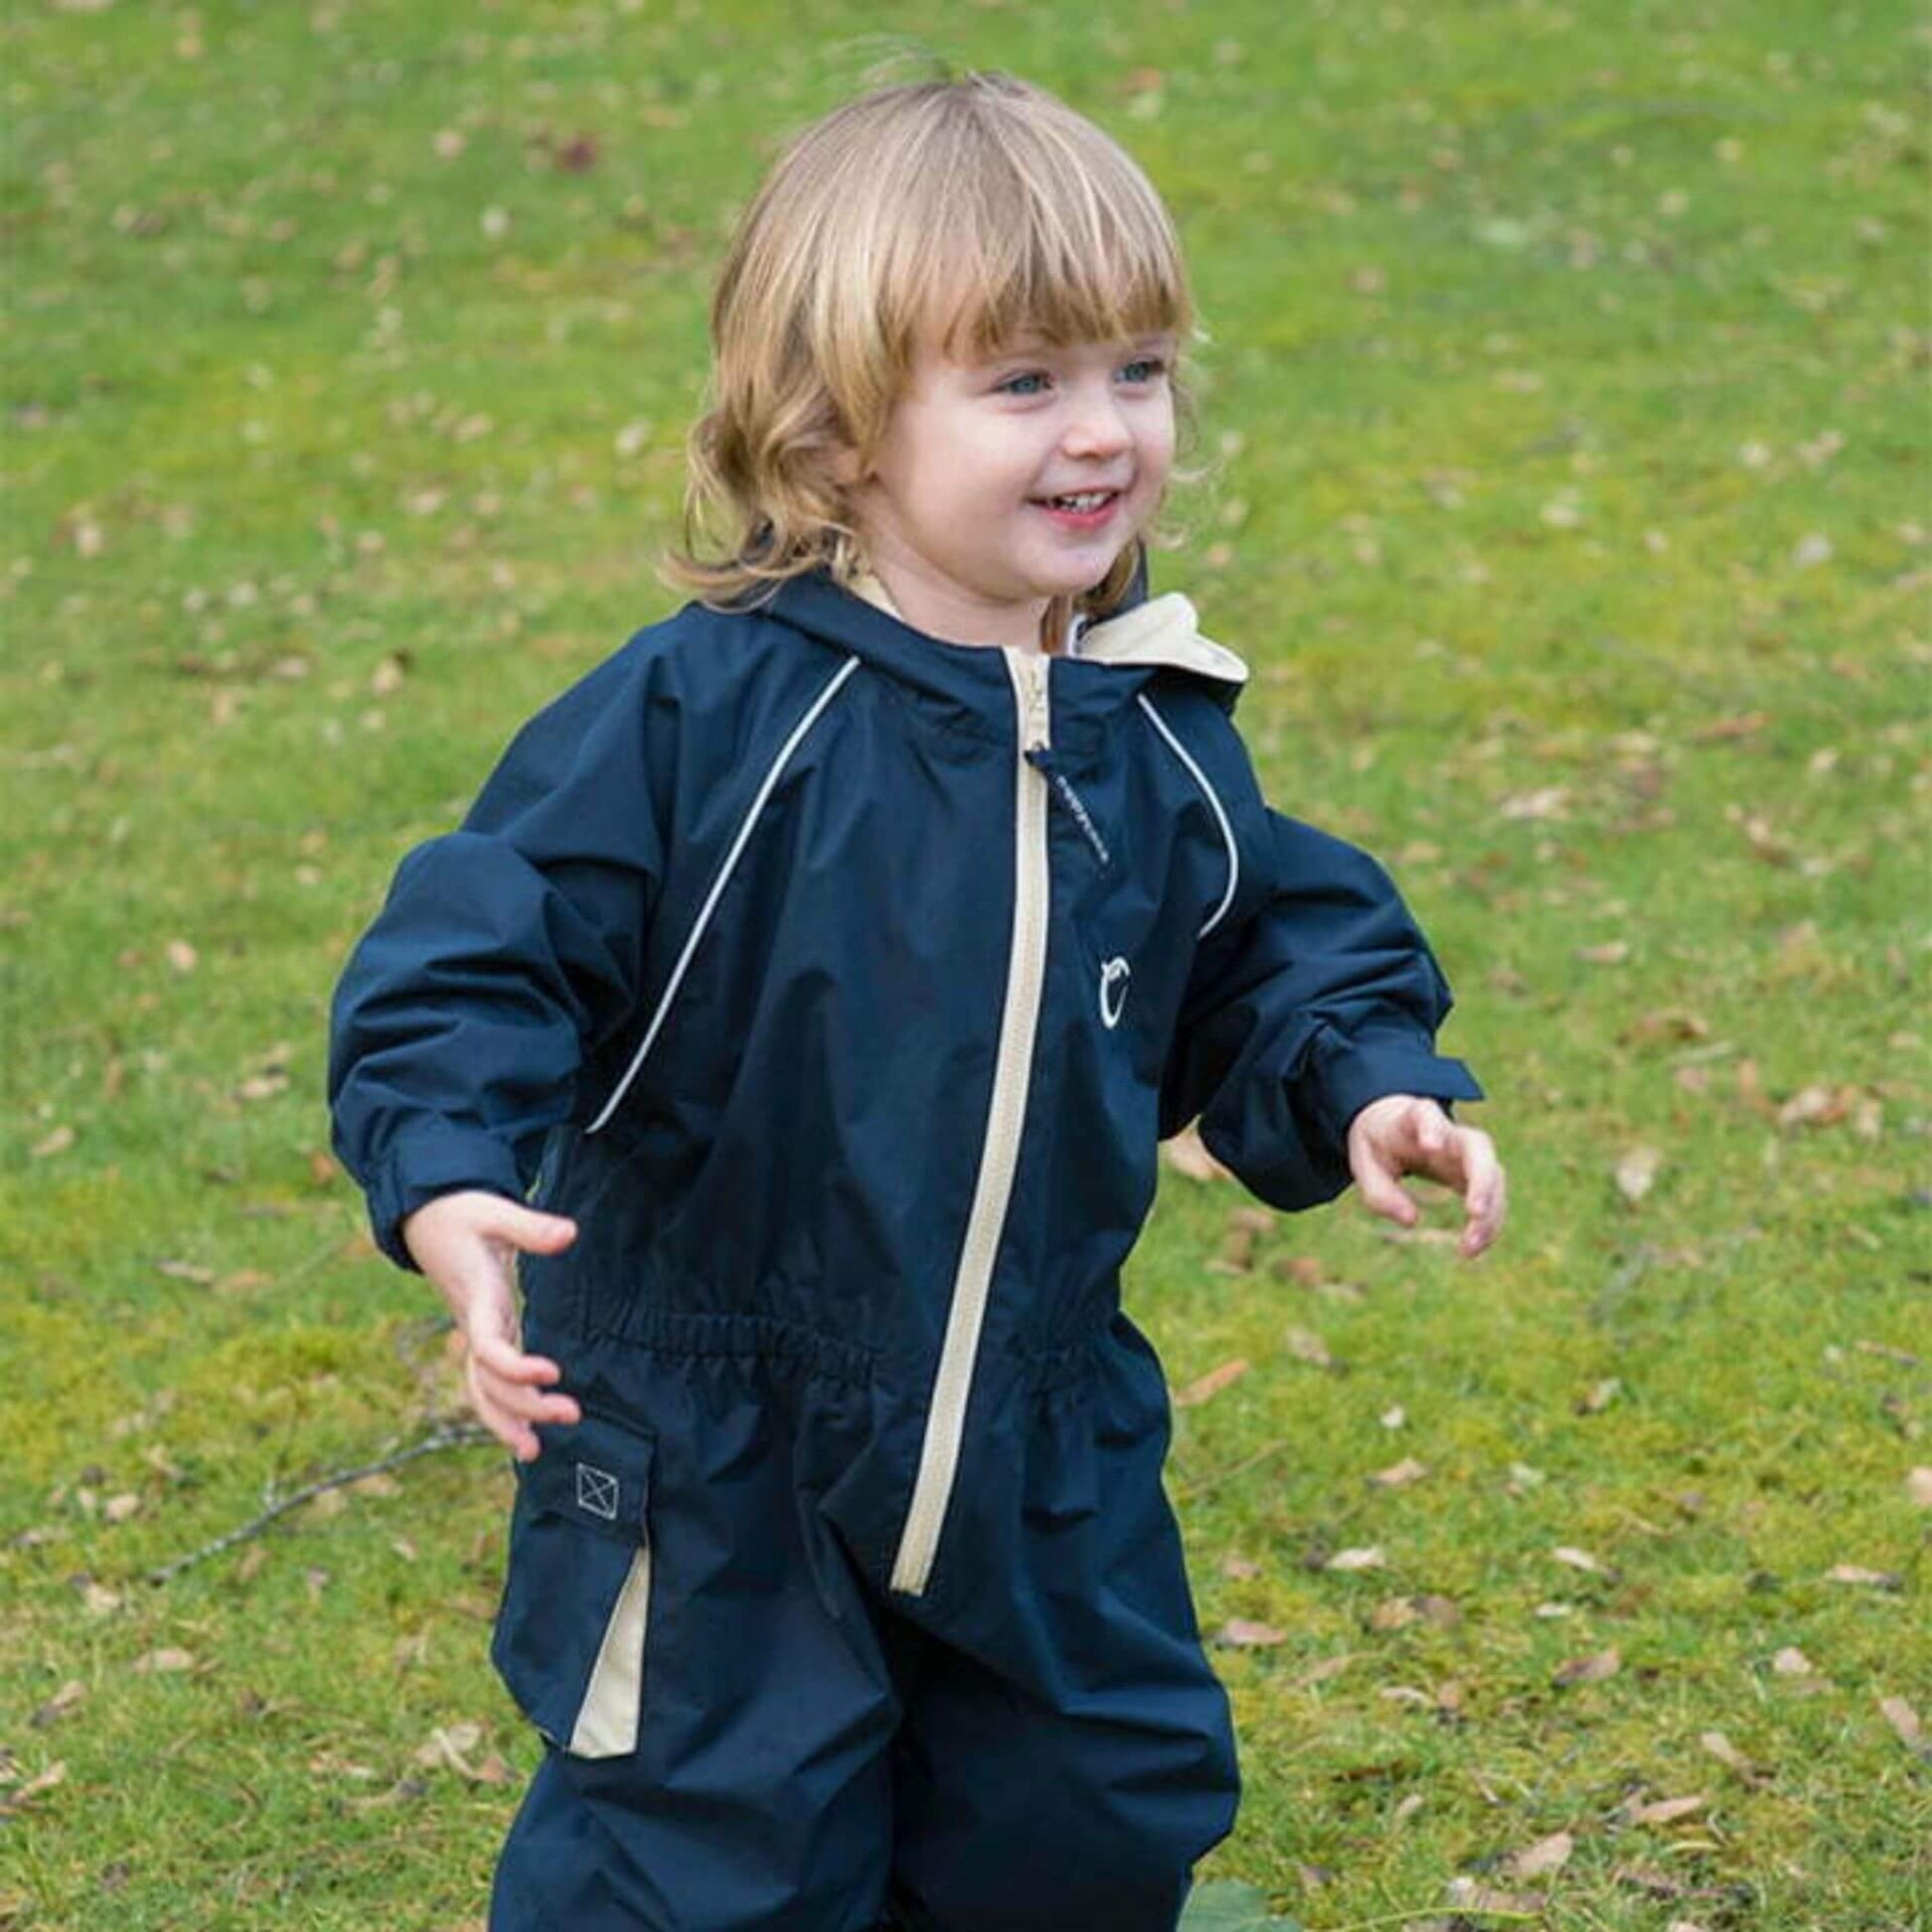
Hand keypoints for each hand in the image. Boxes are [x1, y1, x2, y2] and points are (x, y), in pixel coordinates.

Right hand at [401, 1191, 581, 1459]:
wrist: (428, 1219)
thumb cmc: (463, 1213)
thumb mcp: (494, 1211)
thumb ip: (530, 1227)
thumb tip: (569, 1234)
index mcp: (477, 1298)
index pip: (489, 1346)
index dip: (516, 1366)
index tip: (552, 1373)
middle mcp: (472, 1324)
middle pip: (489, 1380)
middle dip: (526, 1404)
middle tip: (571, 1414)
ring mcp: (474, 1333)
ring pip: (481, 1390)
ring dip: (507, 1421)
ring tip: (533, 1454)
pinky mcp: (482, 1333)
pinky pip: (486, 1382)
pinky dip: (502, 1409)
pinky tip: (524, 1434)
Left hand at [1346, 1095, 1505, 1259]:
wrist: (1393, 1129)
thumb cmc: (1378, 1144)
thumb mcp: (1363, 1163)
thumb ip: (1379, 1192)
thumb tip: (1412, 1219)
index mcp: (1413, 1119)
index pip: (1426, 1115)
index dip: (1431, 1127)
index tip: (1431, 1146)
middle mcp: (1450, 1133)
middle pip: (1478, 1145)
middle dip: (1482, 1177)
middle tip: (1475, 1212)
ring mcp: (1468, 1153)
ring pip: (1493, 1174)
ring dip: (1489, 1211)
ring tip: (1470, 1246)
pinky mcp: (1475, 1174)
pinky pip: (1492, 1196)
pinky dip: (1487, 1224)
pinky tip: (1470, 1249)